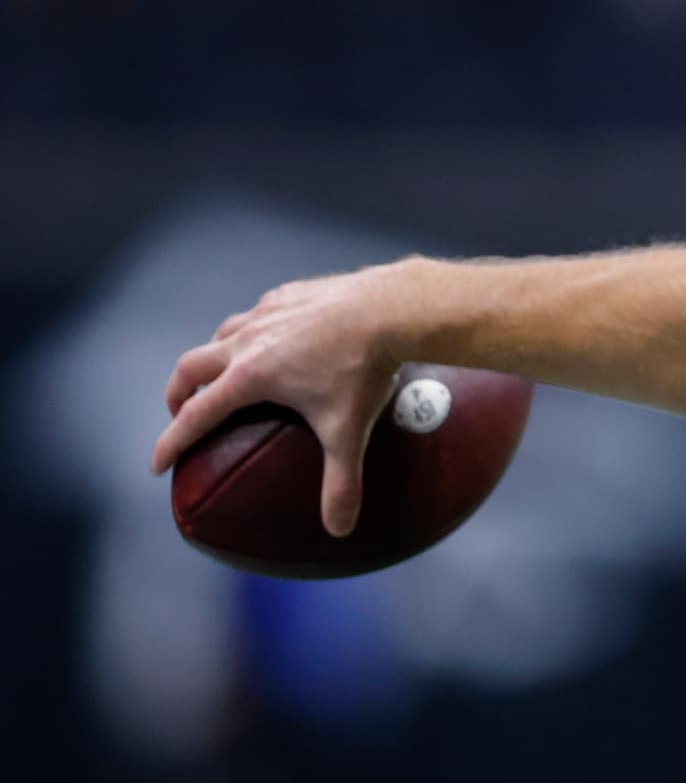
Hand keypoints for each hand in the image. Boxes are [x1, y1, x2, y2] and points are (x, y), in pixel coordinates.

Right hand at [150, 260, 420, 536]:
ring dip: (211, 357)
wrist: (391, 308)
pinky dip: (250, 330)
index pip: (195, 415)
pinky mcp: (290, 293)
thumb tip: (339, 530)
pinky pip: (258, 312)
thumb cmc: (364, 370)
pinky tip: (269, 336)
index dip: (171, 442)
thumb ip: (341, 482)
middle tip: (181, 413)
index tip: (157, 464)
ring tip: (220, 375)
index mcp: (249, 376)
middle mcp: (248, 340)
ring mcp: (268, 311)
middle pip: (191, 367)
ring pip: (221, 334)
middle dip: (178, 393)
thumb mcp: (349, 430)